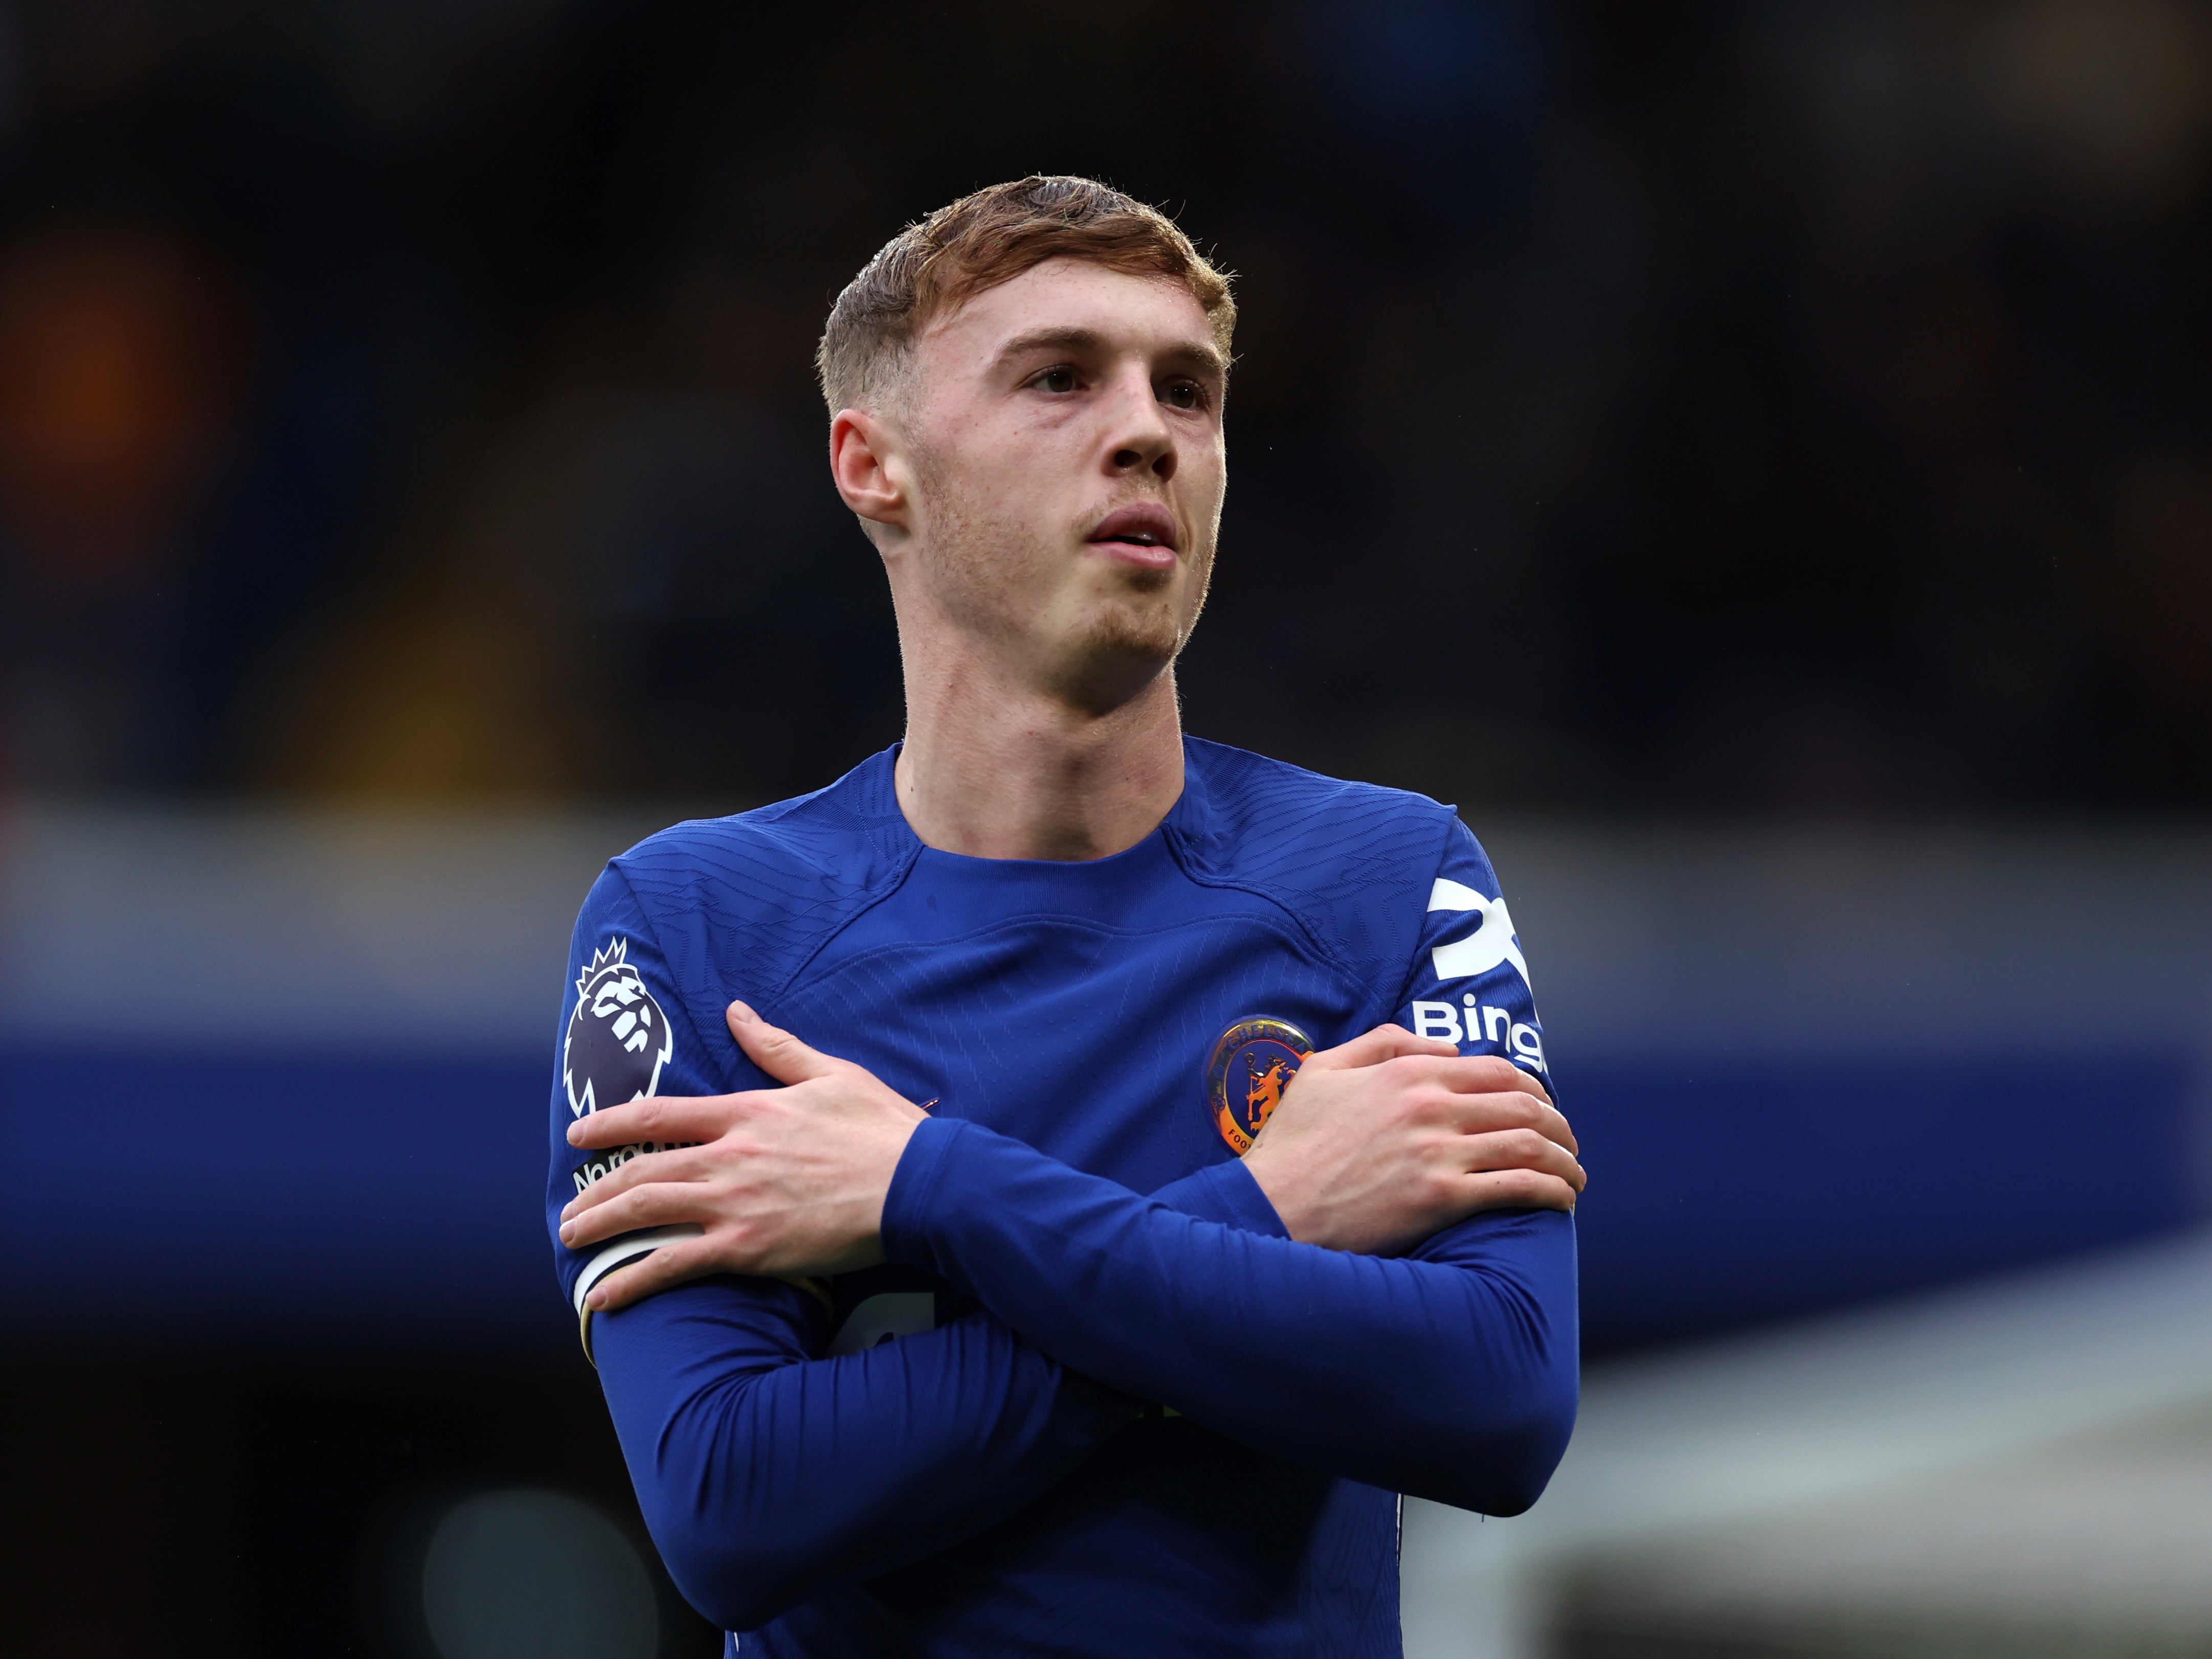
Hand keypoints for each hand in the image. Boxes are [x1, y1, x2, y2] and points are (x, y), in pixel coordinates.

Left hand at [559, 1001, 928, 1310]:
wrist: (919, 1185)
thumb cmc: (883, 1130)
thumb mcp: (832, 1073)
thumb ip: (776, 1048)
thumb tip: (737, 1012)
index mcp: (749, 1112)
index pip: (661, 1115)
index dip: (611, 1124)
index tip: (579, 1135)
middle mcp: (731, 1156)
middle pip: (641, 1169)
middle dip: (595, 1189)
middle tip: (570, 1208)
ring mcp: (735, 1203)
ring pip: (645, 1211)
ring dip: (599, 1225)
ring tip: (572, 1238)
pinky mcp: (749, 1248)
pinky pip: (674, 1265)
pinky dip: (632, 1280)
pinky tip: (604, 1296)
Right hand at [1241, 1025, 1582, 1254]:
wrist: (1269, 1206)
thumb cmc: (1291, 1144)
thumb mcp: (1322, 1071)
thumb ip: (1381, 1044)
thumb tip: (1439, 1047)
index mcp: (1407, 1073)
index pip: (1494, 1070)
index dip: (1531, 1088)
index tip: (1541, 1107)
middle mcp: (1429, 1106)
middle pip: (1524, 1105)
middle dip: (1558, 1124)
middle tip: (1568, 1142)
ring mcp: (1437, 1153)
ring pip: (1529, 1145)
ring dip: (1564, 1159)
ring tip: (1573, 1175)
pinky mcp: (1439, 1198)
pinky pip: (1516, 1188)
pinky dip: (1550, 1191)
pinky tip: (1561, 1199)